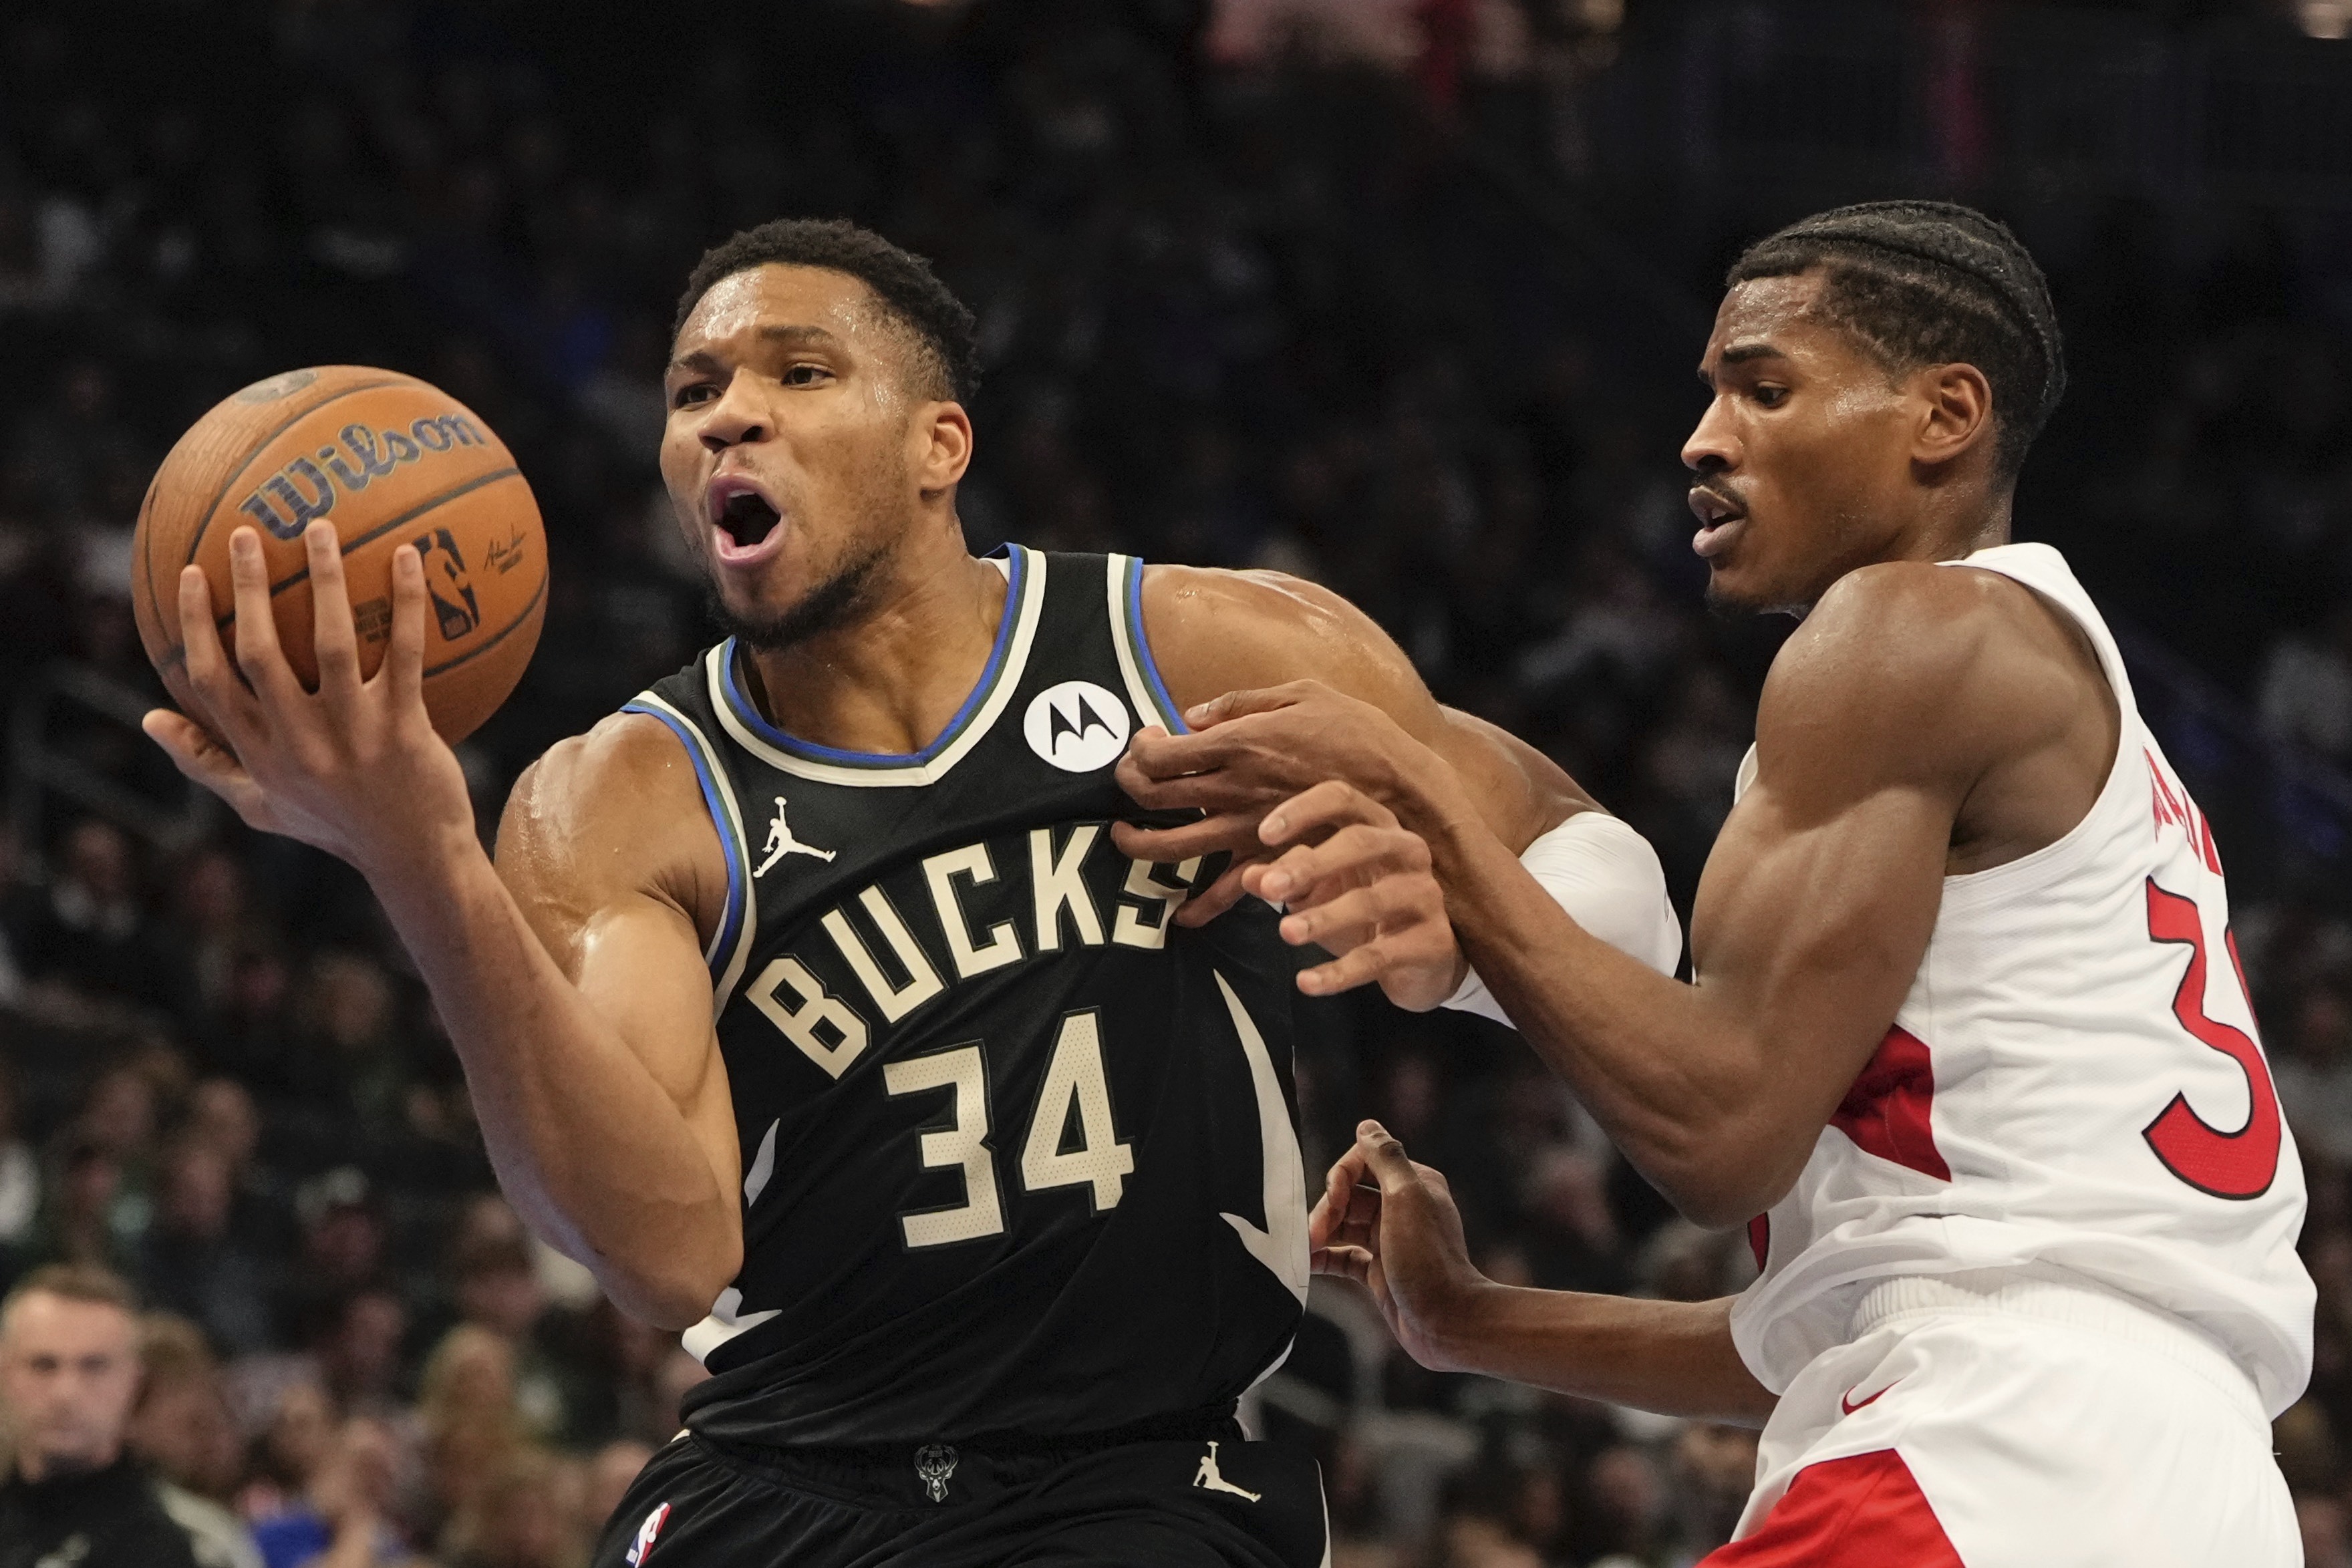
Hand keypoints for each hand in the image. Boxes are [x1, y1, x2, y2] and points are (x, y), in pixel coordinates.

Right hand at [143, 521, 476, 882]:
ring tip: (320, 528)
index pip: (212, 680)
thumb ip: (206, 762)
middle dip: (249, 587)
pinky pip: (405, 653)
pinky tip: (405, 555)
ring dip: (325, 579)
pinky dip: (406, 602)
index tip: (195, 572)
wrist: (415, 859)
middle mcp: (300, 742)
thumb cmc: (335, 826)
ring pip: (331, 643)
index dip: (199, 623)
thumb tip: (149, 717)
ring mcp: (354, 734)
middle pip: (261, 651)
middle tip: (248, 532)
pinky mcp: (406, 729)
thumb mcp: (261, 805)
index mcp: (260, 754)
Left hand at [1112, 680, 1450, 925]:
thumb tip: (1191, 716)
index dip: (1138, 749)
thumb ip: (1243, 703)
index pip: (1162, 752)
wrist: (1407, 791)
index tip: (1141, 744)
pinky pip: (1225, 890)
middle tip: (1123, 785)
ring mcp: (1248, 830)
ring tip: (1124, 839)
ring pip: (1174, 847)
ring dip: (1140, 845)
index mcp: (1240, 744)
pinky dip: (1199, 906)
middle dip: (1127, 789)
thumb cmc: (1358, 734)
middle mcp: (1235, 789)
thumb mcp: (1305, 695)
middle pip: (1155, 795)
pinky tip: (1180, 913)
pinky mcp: (1271, 861)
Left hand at [1243, 781, 1464, 1009]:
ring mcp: (1424, 895)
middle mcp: (1407, 852)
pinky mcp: (1430, 942)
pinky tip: (1308, 982)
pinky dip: (1340, 972)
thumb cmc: (1370, 910)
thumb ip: (1289, 878)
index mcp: (1379, 827)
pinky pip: (1379, 956)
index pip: (1343, 799)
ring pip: (1371, 902)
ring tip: (1286, 932)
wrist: (1427, 961)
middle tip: (1271, 887)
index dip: (1303, 811)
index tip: (1264, 834)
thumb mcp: (1325, 889)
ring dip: (1324, 917)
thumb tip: (1251, 877)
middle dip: (1312, 864)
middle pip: (1361, 842)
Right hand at [1309, 1120, 1490, 1370]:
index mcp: (1413, 1184)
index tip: (1333, 1200)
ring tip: (1303, 1250)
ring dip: (1320, 1233)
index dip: (1341, 1176)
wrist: (1448, 1323)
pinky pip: (1343, 1255)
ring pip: (1343, 1225)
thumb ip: (1386, 1157)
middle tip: (1312, 1235)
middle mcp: (1402, 1208)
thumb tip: (1366, 1126)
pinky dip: (1324, 1257)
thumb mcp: (1407, 1198)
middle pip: (1349, 1194)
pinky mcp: (1379, 1271)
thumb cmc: (1429, 1260)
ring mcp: (1389, 1241)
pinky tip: (1306, 1262)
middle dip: (1326, 1210)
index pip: (1364, 1161)